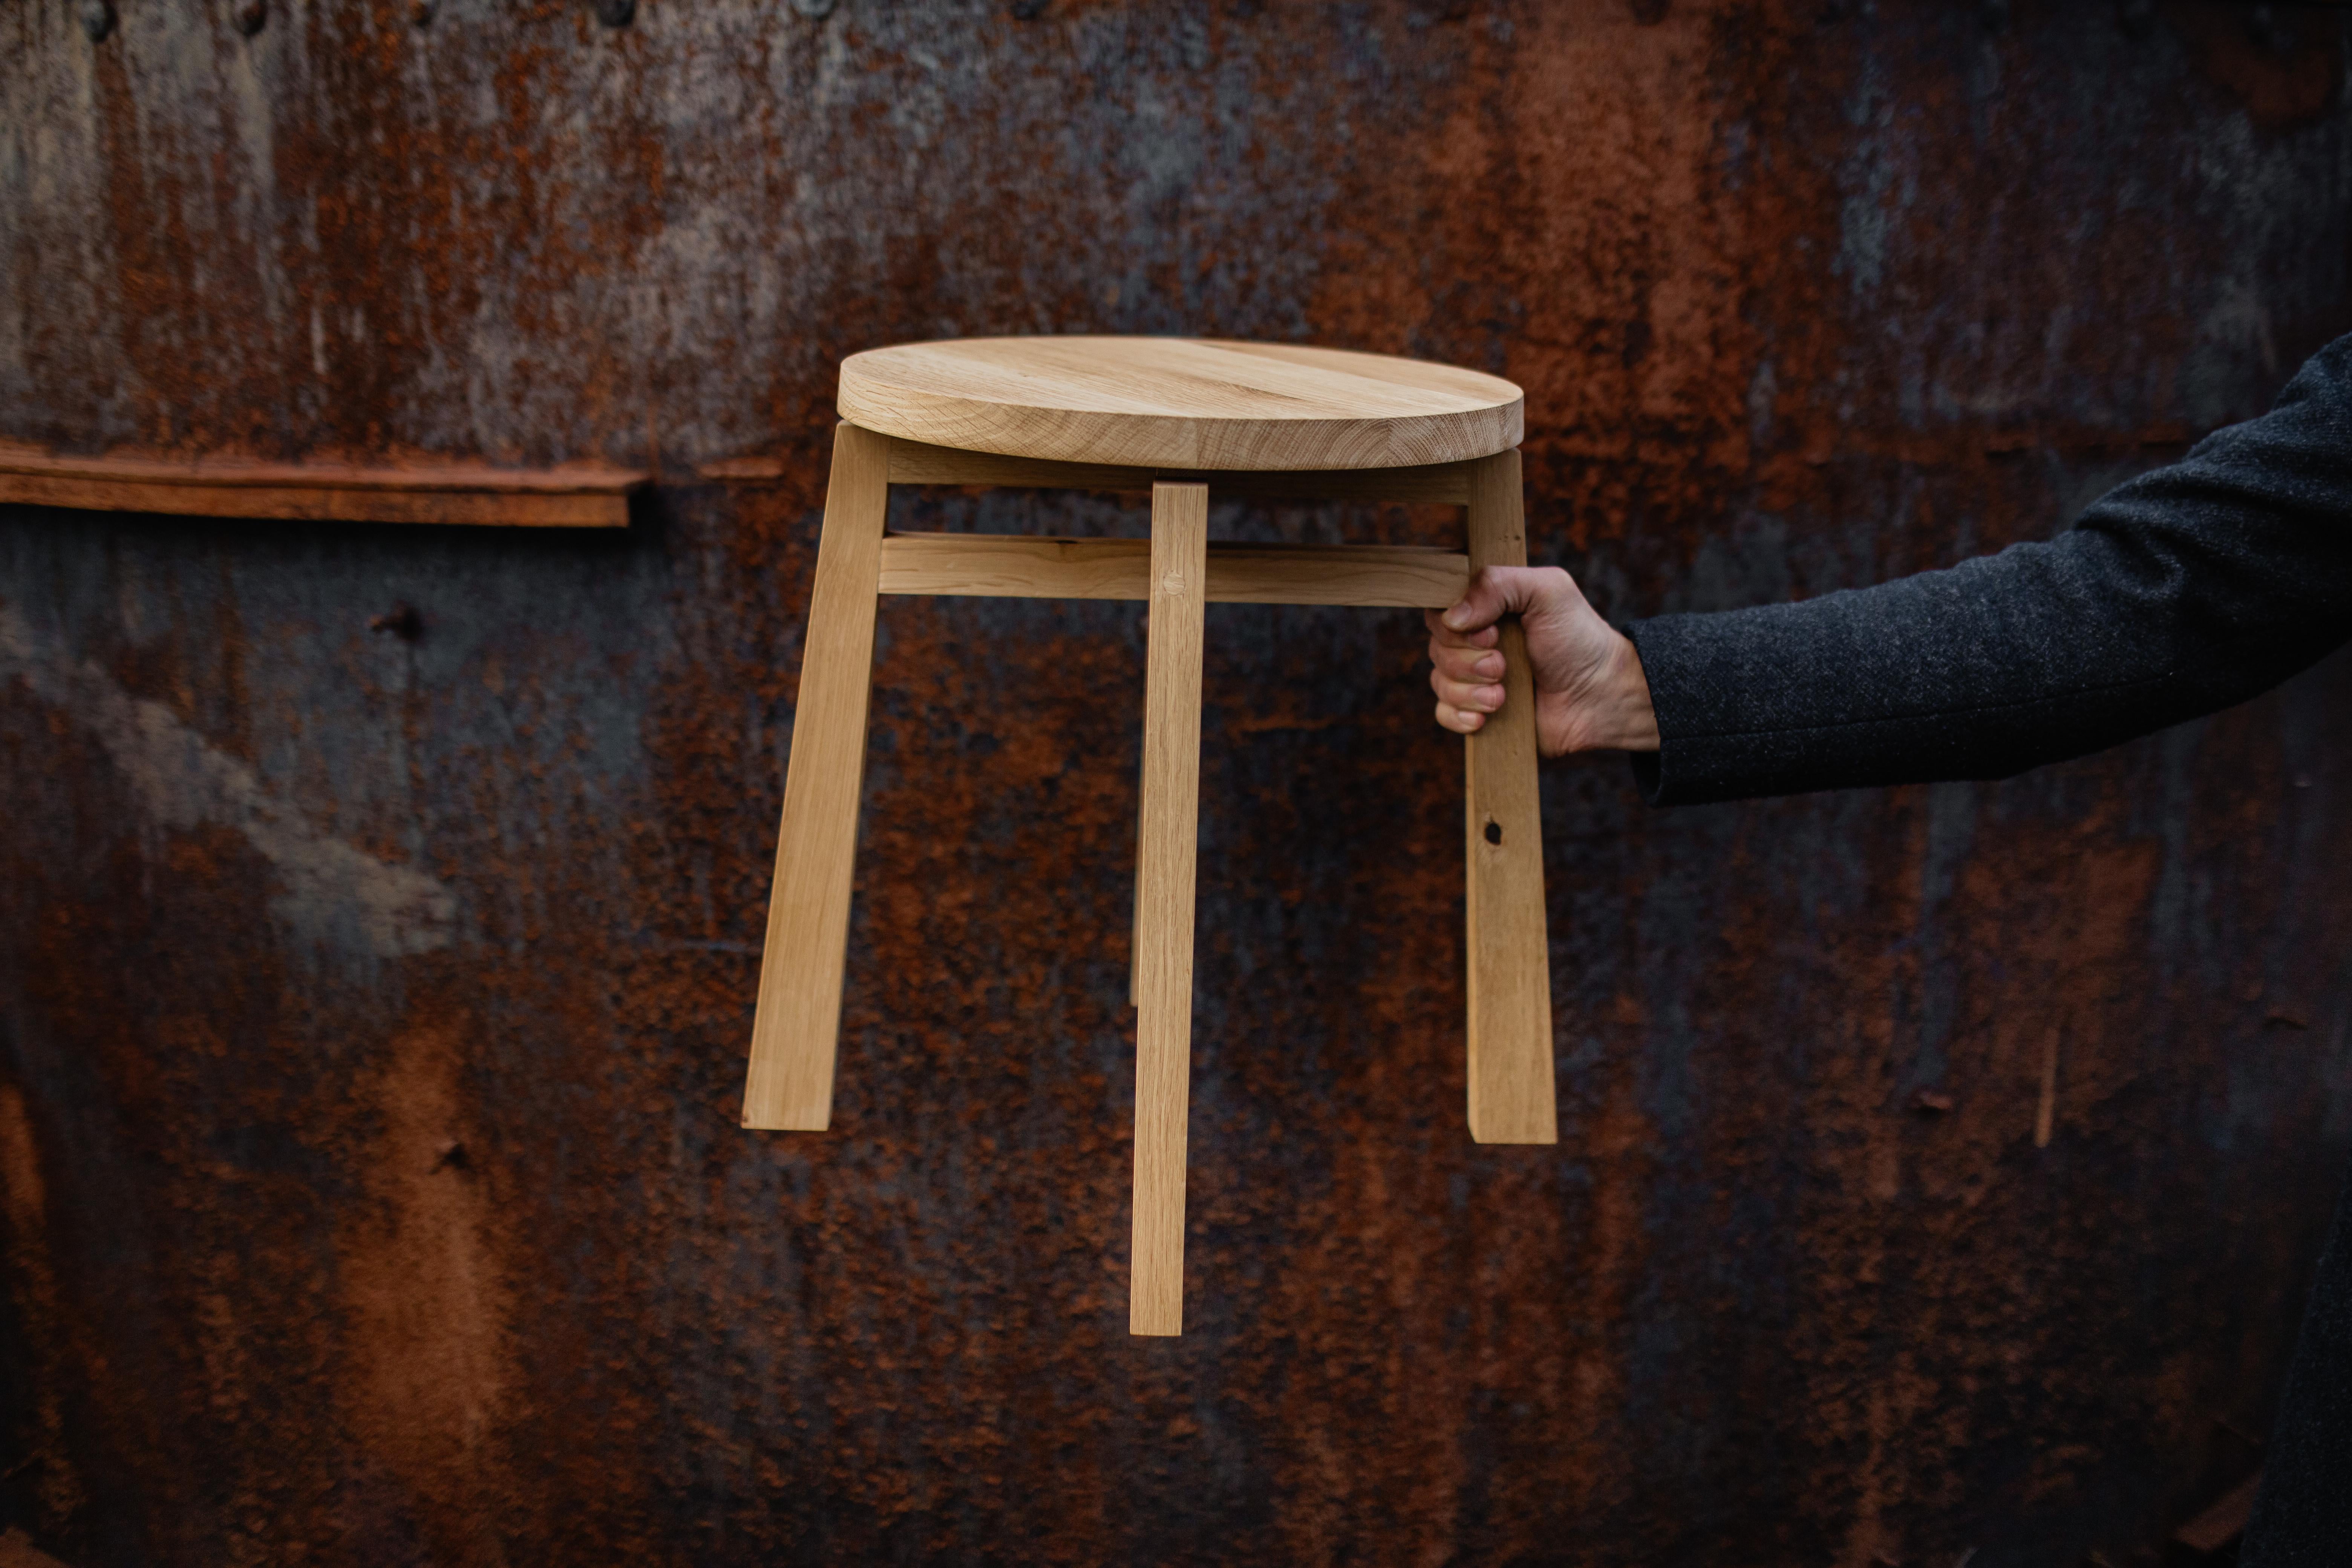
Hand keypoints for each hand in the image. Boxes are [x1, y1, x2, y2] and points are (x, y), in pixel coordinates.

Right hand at [1424, 566, 1659, 756]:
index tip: (1491, 632)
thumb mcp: (1547, 591)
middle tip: (1504, 665)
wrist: (1601, 697)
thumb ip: (1496, 584)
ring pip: (1439, 682)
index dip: (1454, 624)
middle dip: (1469, 661)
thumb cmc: (1580, 639)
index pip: (1440, 610)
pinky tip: (1487, 717)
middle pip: (1437, 648)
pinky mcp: (1479, 711)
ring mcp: (1476, 678)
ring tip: (1503, 695)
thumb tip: (1452, 617)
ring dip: (1470, 691)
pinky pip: (1444, 714)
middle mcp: (1476, 641)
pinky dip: (1460, 716)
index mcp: (1487, 608)